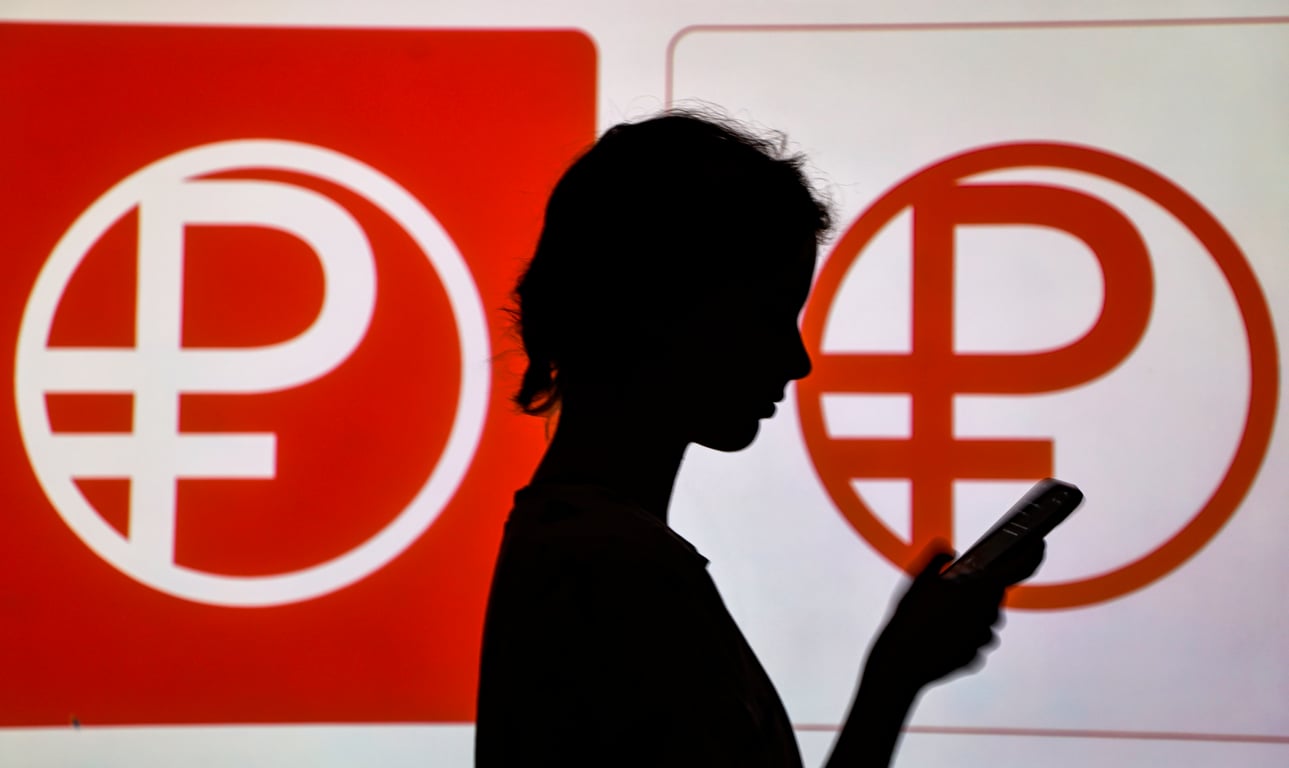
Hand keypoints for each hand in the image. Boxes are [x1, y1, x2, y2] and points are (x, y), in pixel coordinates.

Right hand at [864, 539, 1043, 691]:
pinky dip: (962, 637)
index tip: (1039, 546)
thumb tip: (949, 550)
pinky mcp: (973, 658)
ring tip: (939, 614)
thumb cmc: (910, 618)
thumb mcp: (919, 579)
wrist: (900, 662)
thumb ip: (937, 559)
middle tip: (955, 587)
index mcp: (980, 590)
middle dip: (980, 589)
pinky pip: (973, 642)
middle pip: (995, 596)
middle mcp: (988, 615)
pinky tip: (939, 635)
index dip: (1033, 555)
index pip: (1019, 568)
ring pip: (985, 621)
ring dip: (970, 615)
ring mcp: (982, 639)